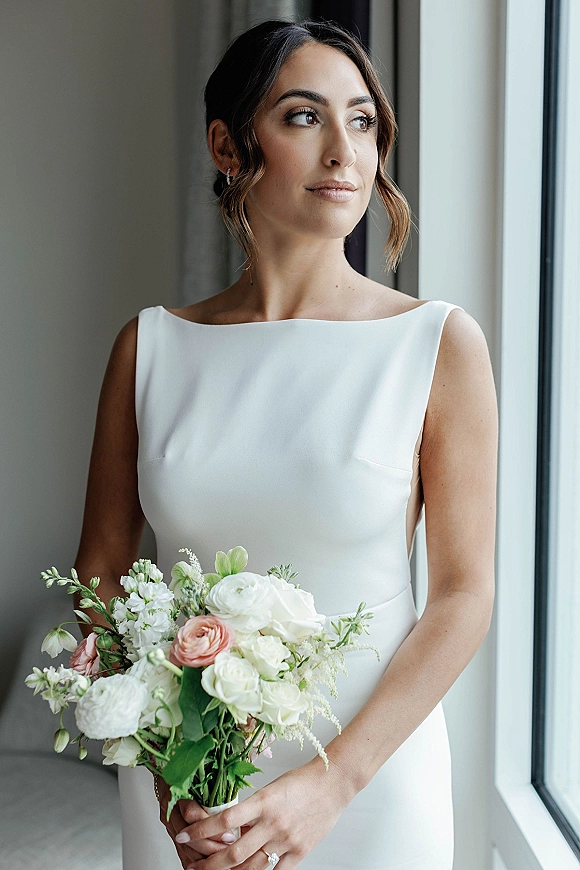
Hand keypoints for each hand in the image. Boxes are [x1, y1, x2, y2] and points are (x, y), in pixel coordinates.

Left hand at [170, 756, 356, 869]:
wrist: (333, 783)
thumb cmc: (302, 781)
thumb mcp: (271, 790)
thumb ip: (252, 811)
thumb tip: (230, 829)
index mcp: (262, 801)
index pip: (223, 820)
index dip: (199, 830)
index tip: (181, 834)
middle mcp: (272, 822)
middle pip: (233, 852)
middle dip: (209, 864)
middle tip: (193, 868)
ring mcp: (286, 839)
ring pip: (251, 867)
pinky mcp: (300, 851)